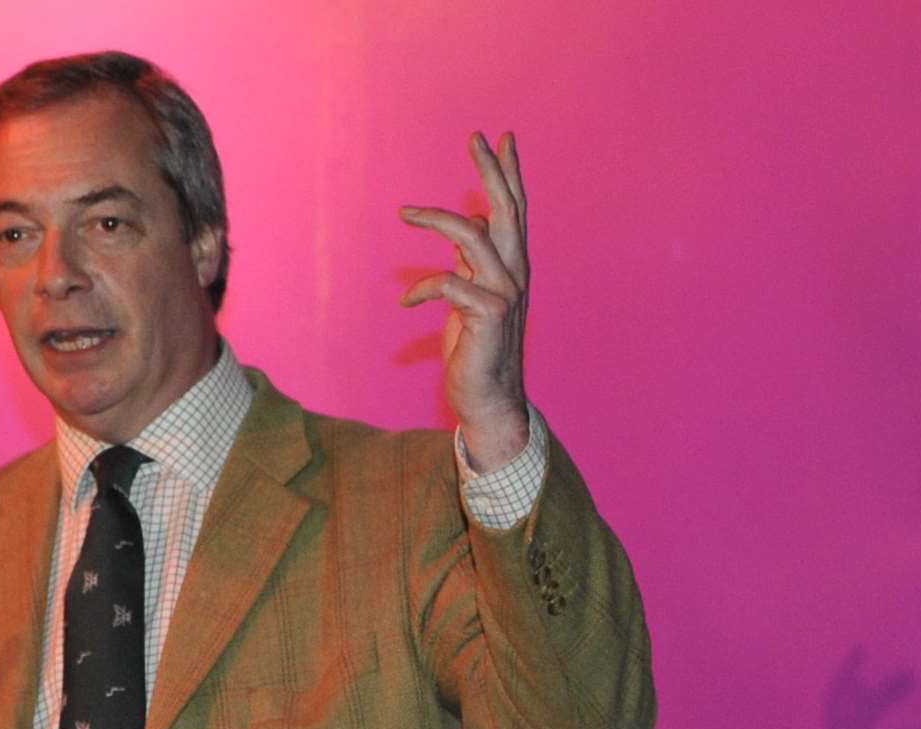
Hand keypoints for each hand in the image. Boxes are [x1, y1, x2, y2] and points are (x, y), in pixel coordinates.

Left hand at [399, 131, 530, 471]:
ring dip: (436, 219)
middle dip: (491, 171)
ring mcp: (505, 294)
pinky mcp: (488, 316)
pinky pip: (448, 284)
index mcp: (512, 267)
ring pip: (473, 237)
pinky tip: (405, 303)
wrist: (487, 399)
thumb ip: (473, 261)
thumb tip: (469, 223)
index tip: (499, 139)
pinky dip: (422, 289)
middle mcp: (515, 274)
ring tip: (404, 212)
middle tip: (476, 137)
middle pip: (506, 210)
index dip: (507, 174)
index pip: (513, 211)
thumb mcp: (472, 296)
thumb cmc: (477, 348)